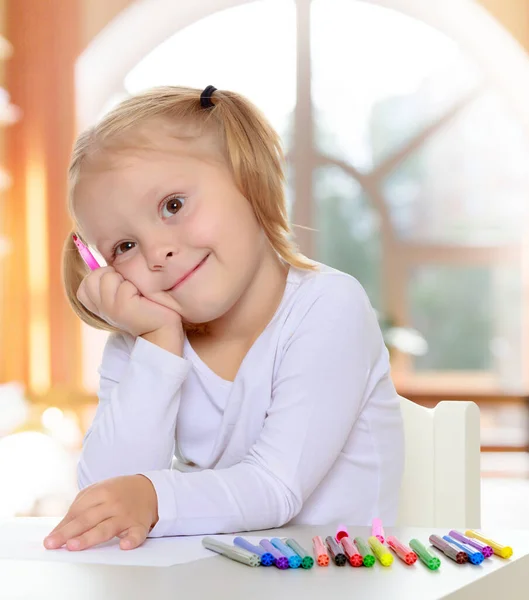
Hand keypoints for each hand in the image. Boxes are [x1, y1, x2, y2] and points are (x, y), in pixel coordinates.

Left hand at [43, 475, 158, 550]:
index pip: (78, 511)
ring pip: (106, 528)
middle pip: (87, 519)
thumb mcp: (99, 491)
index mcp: (101, 492)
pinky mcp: (140, 525)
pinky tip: (124, 545)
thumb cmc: (118, 492)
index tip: (50, 539)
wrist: (149, 489)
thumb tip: (61, 530)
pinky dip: (131, 540)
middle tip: (53, 543)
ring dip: (89, 537)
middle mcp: (113, 503)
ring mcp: (126, 515)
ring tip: (74, 546)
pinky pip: (136, 534)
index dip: (63, 526)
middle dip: (68, 532)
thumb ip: (80, 507)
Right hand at [77, 267, 181, 336]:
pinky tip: (143, 300)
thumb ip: (110, 279)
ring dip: (126, 281)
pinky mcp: (122, 308)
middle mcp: (100, 308)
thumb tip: (101, 252)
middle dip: (114, 275)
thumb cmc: (145, 305)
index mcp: (97, 305)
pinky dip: (136, 287)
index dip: (105, 278)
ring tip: (136, 295)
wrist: (162, 328)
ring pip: (108, 276)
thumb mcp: (123, 291)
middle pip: (94, 276)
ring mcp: (109, 309)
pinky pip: (126, 285)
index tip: (121, 291)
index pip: (87, 282)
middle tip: (130, 291)